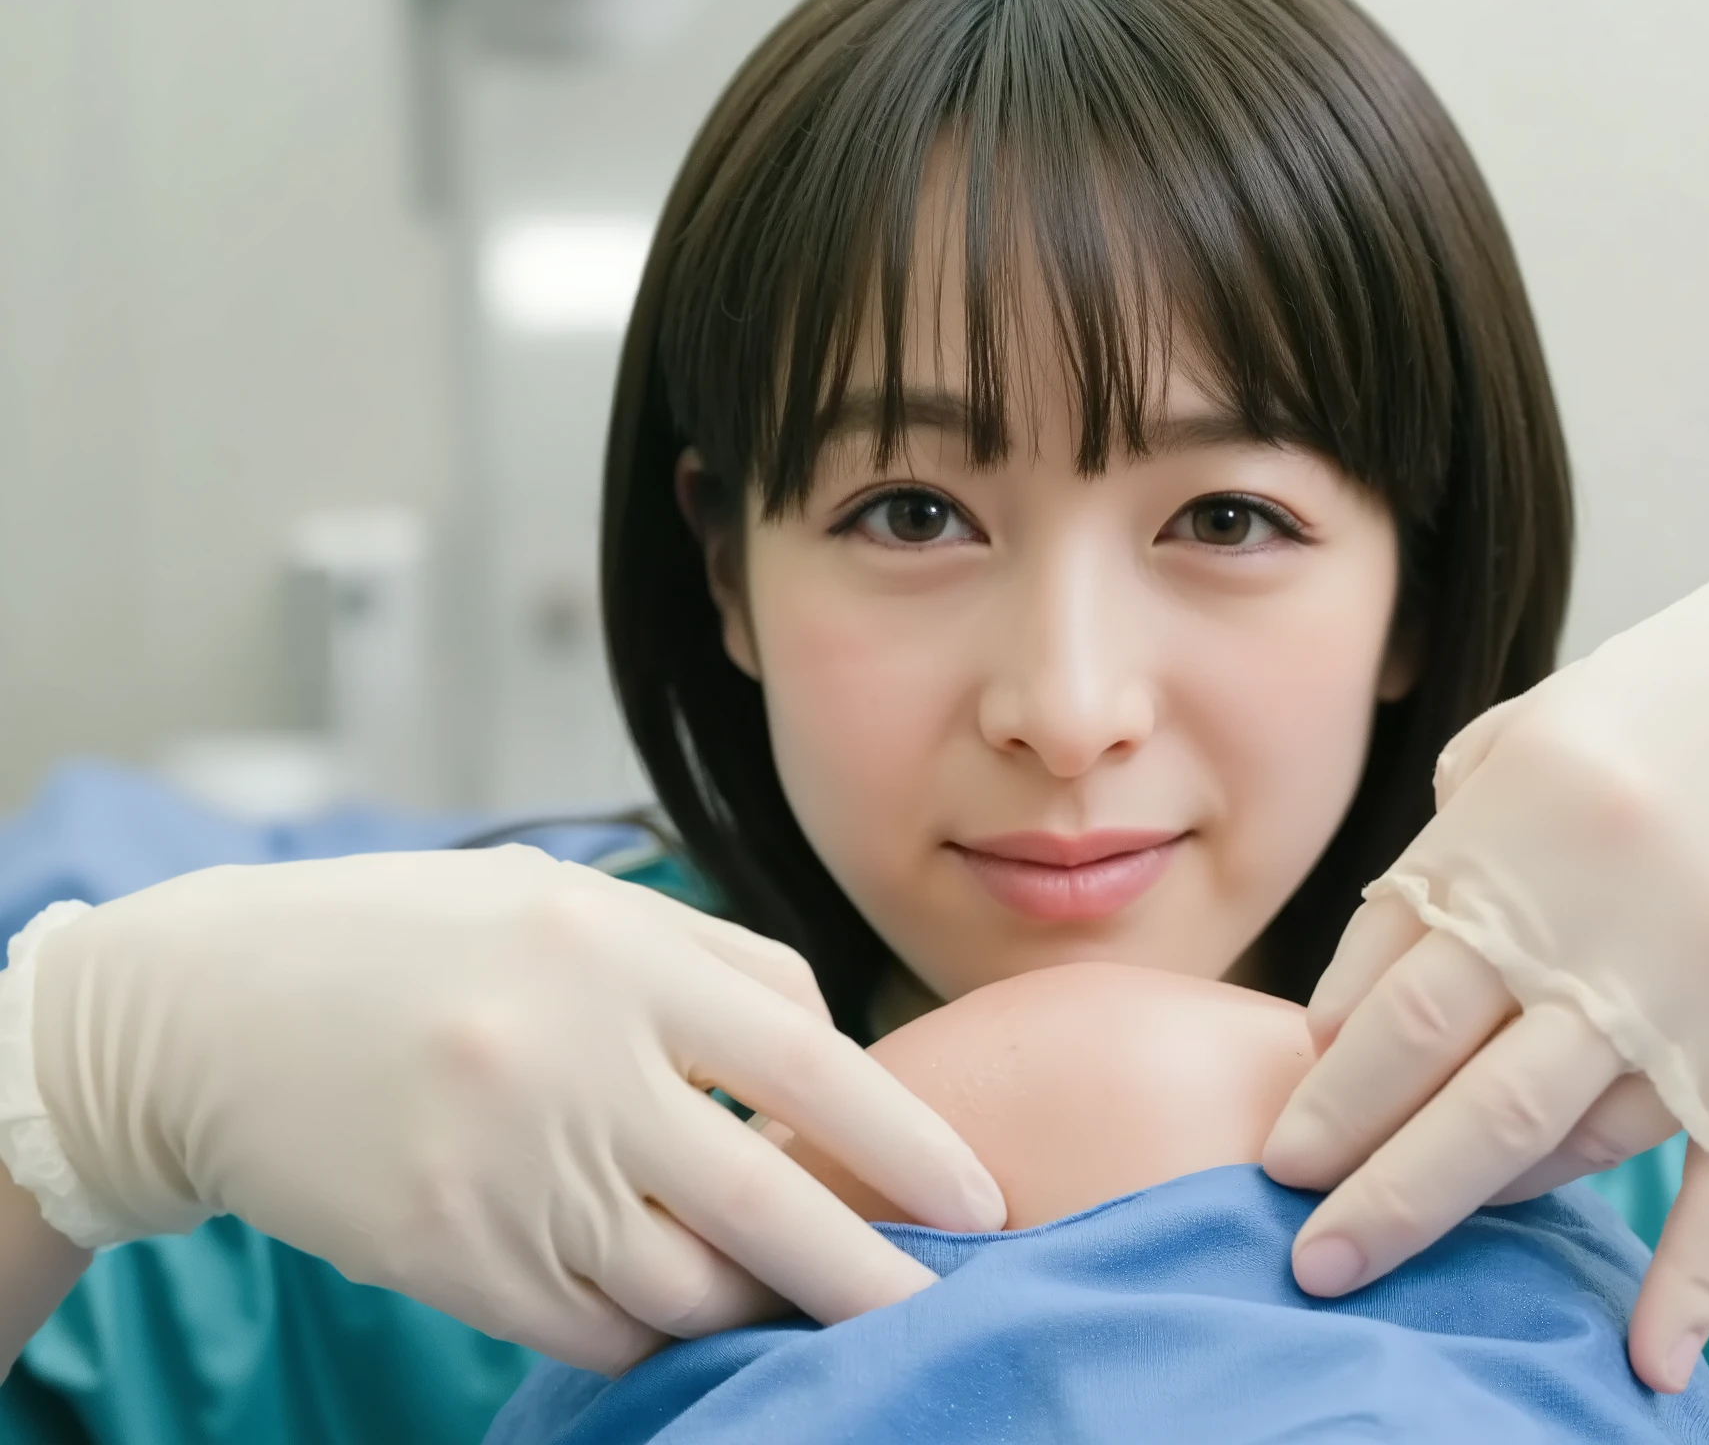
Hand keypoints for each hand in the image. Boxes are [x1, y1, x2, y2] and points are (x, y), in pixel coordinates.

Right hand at [26, 847, 1005, 1372]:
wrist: (206, 1013)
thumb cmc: (415, 941)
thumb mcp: (568, 902)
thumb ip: (713, 963)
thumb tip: (834, 1044)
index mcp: (620, 957)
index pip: (813, 1066)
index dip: (914, 1144)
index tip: (980, 1198)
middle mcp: (576, 1066)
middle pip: (773, 1206)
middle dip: (873, 1275)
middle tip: (939, 1307)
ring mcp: (509, 1170)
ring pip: (688, 1286)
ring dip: (755, 1303)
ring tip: (788, 1296)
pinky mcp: (451, 1256)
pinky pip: (595, 1326)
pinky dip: (646, 1326)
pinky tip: (666, 1303)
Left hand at [1263, 518, 1708, 1391]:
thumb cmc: (1680, 704)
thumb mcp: (1533, 734)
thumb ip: (1451, 838)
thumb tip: (1382, 955)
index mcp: (1506, 840)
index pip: (1380, 984)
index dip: (1326, 1066)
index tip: (1292, 1121)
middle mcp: (1584, 931)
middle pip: (1435, 1081)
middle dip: (1350, 1172)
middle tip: (1293, 1241)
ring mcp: (1686, 1001)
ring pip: (1549, 1140)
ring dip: (1463, 1207)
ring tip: (1391, 1244)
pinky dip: (1688, 1284)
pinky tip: (1641, 1359)